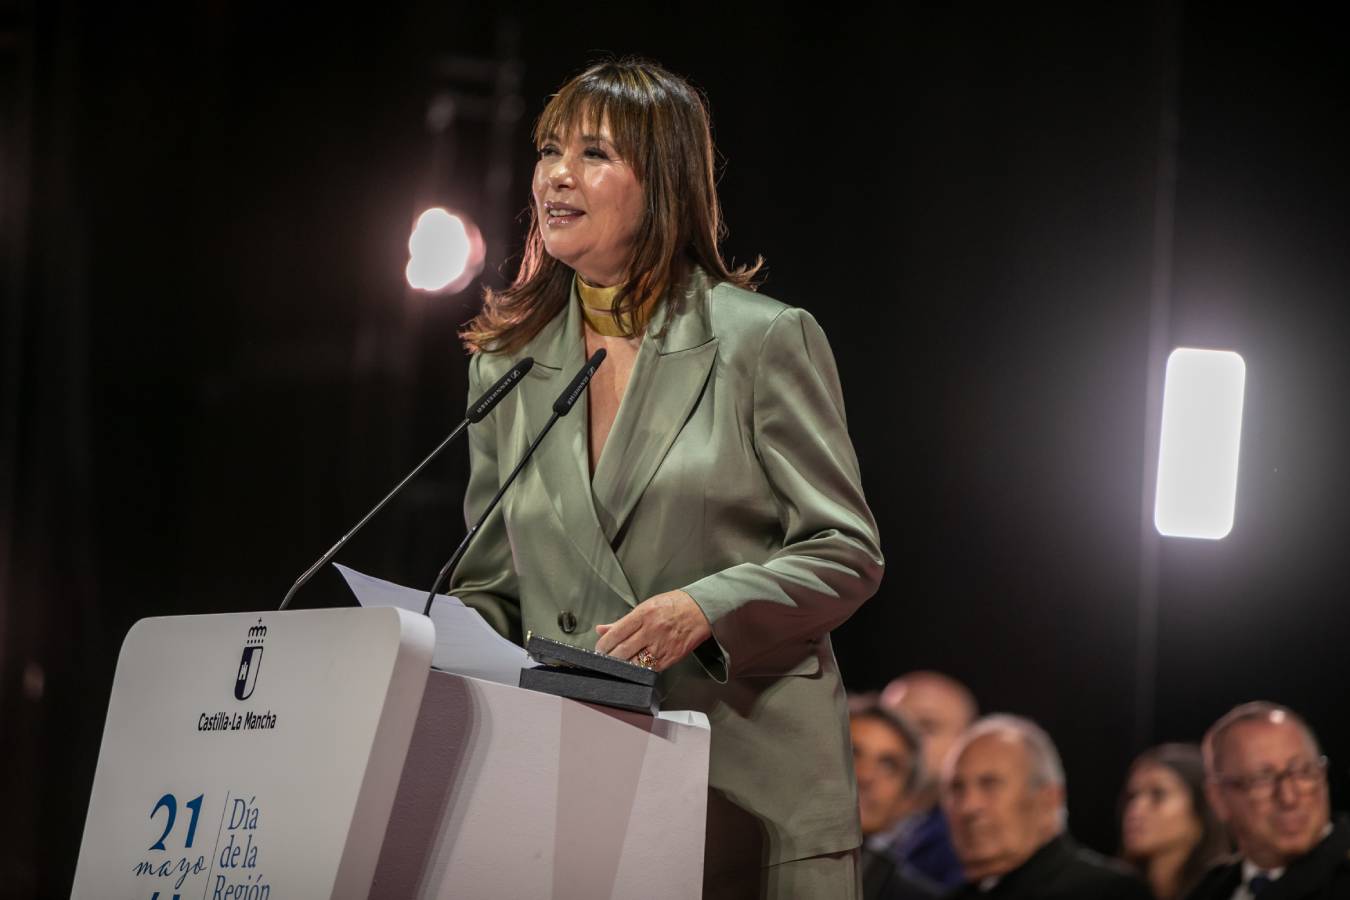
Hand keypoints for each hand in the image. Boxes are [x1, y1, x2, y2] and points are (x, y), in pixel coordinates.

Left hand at [594, 590, 711, 672]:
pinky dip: (640, 670)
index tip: (599, 649)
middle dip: (610, 657)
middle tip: (605, 659)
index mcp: (644, 614)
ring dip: (623, 666)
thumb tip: (602, 629)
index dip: (604, 644)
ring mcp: (662, 645)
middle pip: (623, 650)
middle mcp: (652, 630)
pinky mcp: (670, 657)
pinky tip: (634, 667)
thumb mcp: (646, 606)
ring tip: (618, 664)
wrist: (700, 610)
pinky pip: (650, 669)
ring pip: (635, 663)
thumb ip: (622, 621)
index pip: (617, 633)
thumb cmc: (673, 605)